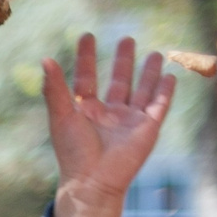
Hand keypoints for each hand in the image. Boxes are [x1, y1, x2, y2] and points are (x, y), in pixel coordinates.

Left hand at [42, 33, 174, 216]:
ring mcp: (128, 120)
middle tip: (127, 38)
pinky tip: (170, 76)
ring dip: (148, 72)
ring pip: (142, 90)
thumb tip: (45, 59)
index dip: (86, 57)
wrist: (93, 180)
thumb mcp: (62, 116)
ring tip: (155, 53)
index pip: (86, 77)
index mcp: (85, 110)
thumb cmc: (73, 151)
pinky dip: (165, 90)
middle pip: (118, 81)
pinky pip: (159, 105)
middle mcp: (108, 113)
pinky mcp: (147, 128)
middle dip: (123, 61)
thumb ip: (54, 89)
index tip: (87, 36)